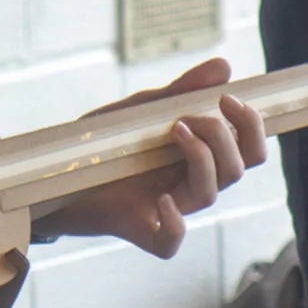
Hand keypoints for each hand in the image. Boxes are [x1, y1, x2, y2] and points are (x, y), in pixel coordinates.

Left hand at [32, 58, 267, 258]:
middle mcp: (189, 184)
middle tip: (191, 116)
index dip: (252, 126)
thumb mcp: (141, 109)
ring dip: (201, 158)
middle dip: (224, 137)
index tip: (229, 98)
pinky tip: (162, 200)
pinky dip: (174, 222)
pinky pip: (171, 242)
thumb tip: (225, 66)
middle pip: (237, 170)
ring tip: (174, 130)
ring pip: (210, 194)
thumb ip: (182, 91)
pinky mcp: (141, 230)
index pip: (248, 150)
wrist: (55, 171)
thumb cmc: (103, 143)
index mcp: (198, 156)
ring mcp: (168, 209)